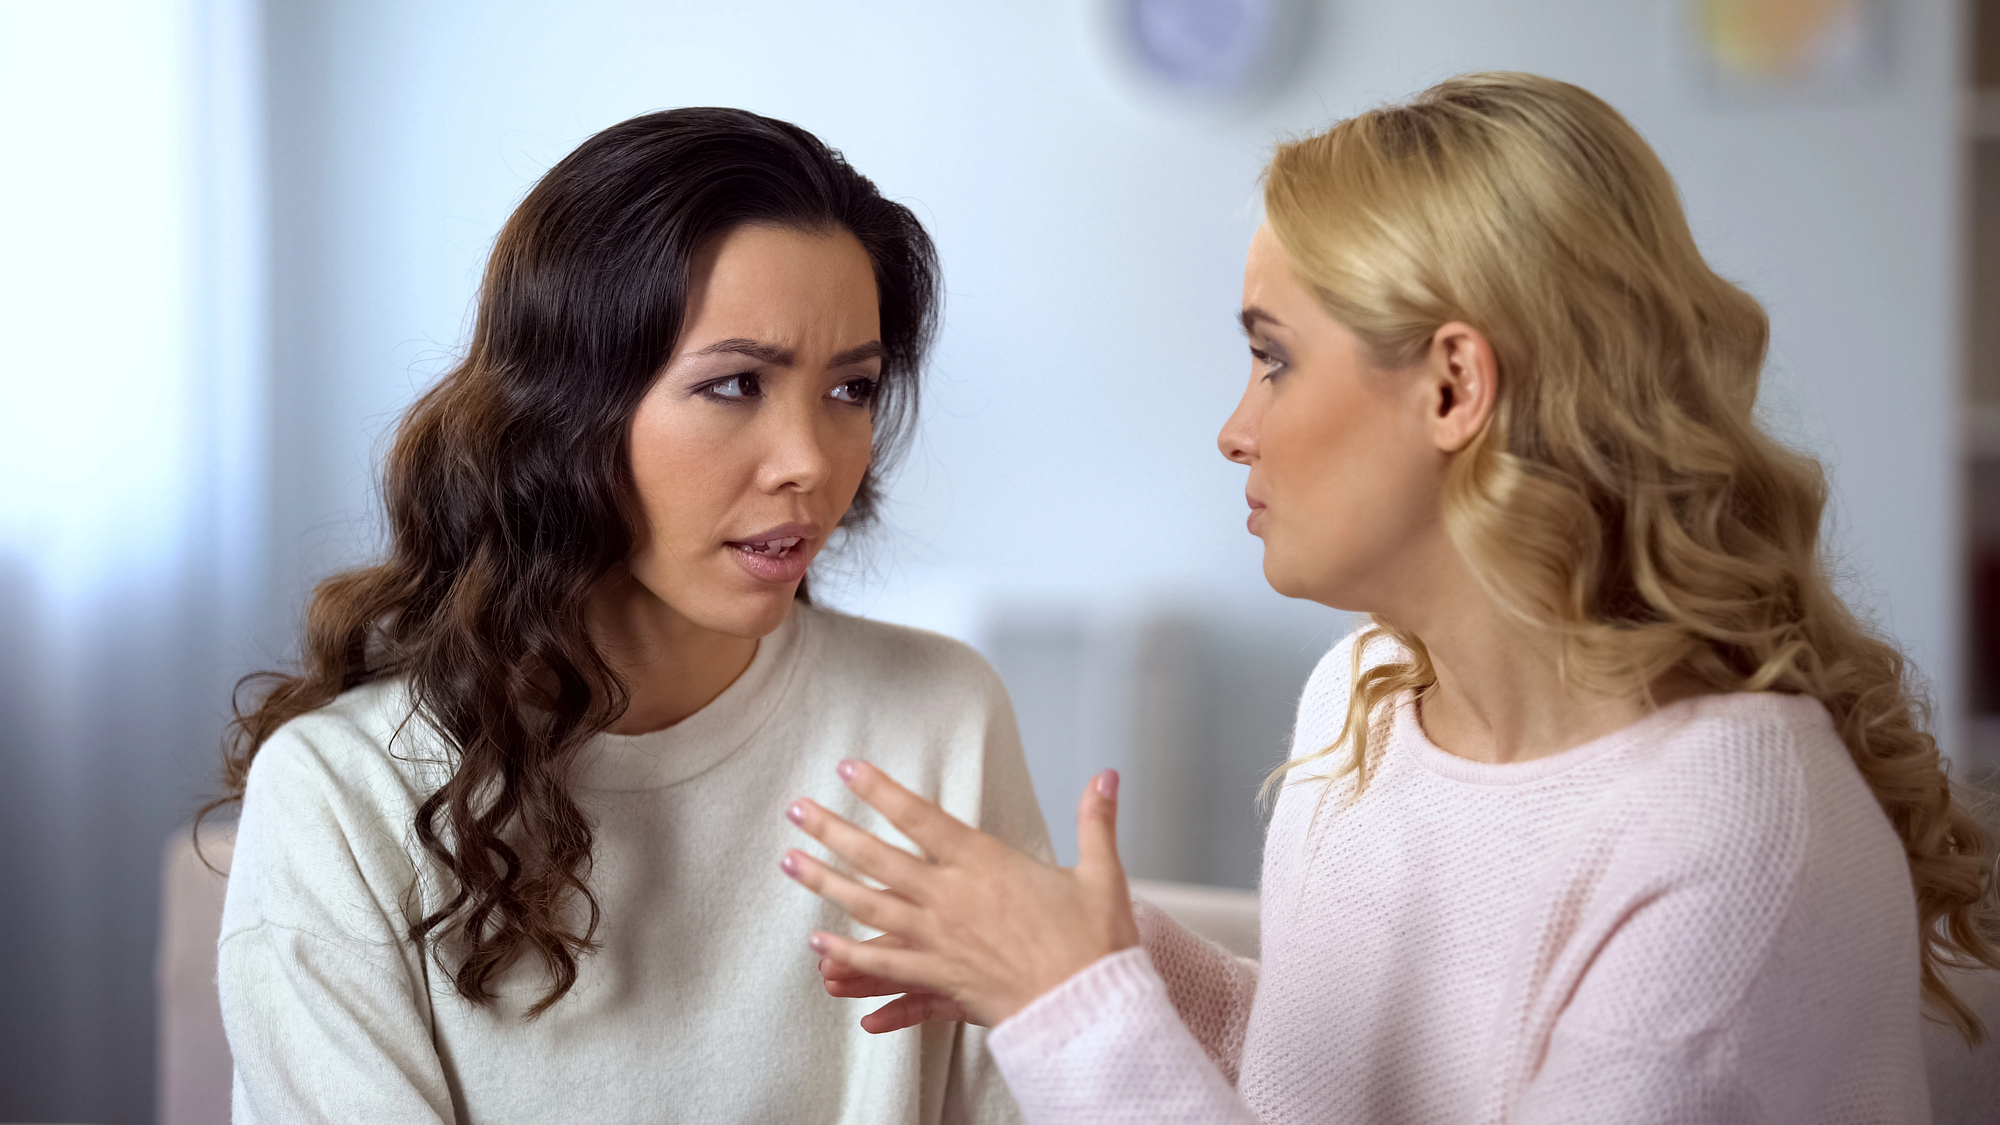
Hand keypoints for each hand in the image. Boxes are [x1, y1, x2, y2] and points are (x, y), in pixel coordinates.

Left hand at [781, 760, 1138, 1027]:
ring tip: (790, 863)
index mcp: (986, 864)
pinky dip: (849, 953)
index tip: (848, 769)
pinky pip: (884, 964)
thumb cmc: (1095, 945)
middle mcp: (952, 897)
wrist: (1090, 1009)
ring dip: (825, 883)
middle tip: (796, 811)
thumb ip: (1095, 821)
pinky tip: (818, 943)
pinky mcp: (940, 977)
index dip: (881, 790)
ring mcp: (940, 939)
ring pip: (868, 906)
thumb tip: (1106, 777)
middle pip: (878, 857)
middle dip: (833, 830)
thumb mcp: (1101, 875)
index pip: (920, 817)